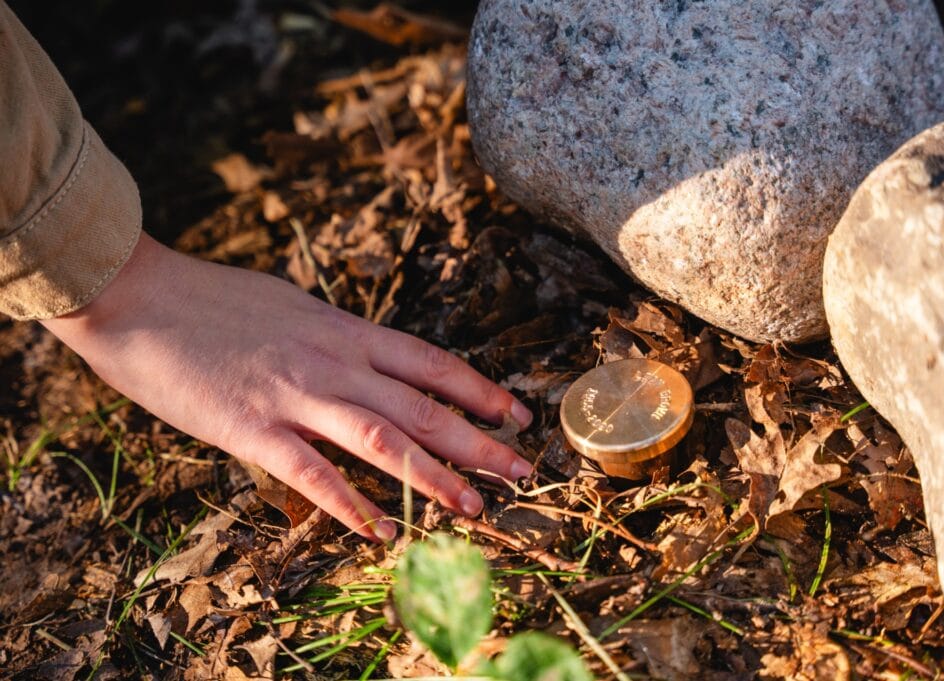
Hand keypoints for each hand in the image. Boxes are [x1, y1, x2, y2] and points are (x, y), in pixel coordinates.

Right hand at [42, 233, 532, 540]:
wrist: (138, 293)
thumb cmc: (213, 299)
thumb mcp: (293, 307)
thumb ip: (334, 335)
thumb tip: (366, 354)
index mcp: (343, 330)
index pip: (429, 361)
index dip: (478, 389)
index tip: (516, 412)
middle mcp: (333, 362)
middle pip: (422, 406)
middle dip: (479, 440)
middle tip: (521, 470)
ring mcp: (294, 395)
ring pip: (383, 439)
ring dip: (433, 477)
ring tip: (474, 506)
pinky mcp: (250, 428)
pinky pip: (310, 473)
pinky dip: (347, 505)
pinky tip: (378, 532)